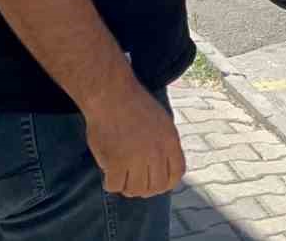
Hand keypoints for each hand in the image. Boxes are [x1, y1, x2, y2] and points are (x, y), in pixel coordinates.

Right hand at [85, 83, 185, 197]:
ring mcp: (137, 158)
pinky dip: (111, 184)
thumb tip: (163, 168)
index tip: (156, 185)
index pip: (176, 175)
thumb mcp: (163, 123)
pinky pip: (115, 186)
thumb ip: (165, 145)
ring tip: (122, 179)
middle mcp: (157, 152)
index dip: (166, 184)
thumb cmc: (135, 106)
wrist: (112, 96)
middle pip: (156, 187)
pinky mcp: (116, 161)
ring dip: (127, 188)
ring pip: (136, 190)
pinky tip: (109, 174)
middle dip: (145, 190)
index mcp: (170, 142)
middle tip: (134, 184)